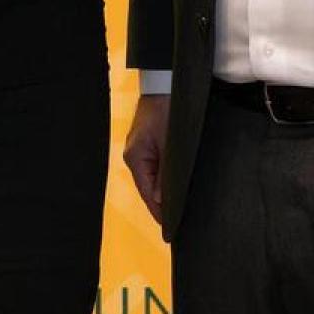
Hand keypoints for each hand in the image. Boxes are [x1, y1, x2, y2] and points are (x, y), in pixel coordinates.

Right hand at [124, 93, 169, 223]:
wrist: (166, 84)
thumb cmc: (168, 112)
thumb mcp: (171, 145)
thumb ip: (166, 173)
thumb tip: (162, 200)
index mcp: (135, 158)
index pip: (147, 193)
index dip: (159, 212)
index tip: (170, 230)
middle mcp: (134, 156)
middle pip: (148, 189)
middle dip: (162, 205)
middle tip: (180, 224)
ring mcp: (139, 150)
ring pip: (152, 179)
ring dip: (164, 193)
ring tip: (179, 211)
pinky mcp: (147, 144)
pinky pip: (155, 168)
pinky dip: (163, 180)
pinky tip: (174, 188)